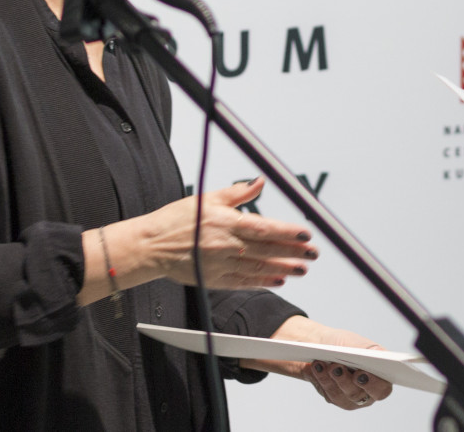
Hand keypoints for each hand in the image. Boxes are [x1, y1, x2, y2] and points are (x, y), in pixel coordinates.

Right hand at [140, 180, 317, 289]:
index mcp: (226, 223)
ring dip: (283, 269)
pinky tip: (278, 279)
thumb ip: (237, 193)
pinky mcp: (214, 279)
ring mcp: (221, 264)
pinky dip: (262, 282)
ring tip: (302, 269)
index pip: (264, 228)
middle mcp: (226, 245)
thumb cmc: (177, 219)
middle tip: (312, 253)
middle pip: (267, 249)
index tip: (306, 233)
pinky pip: (243, 281)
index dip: (287, 232)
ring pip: (259, 268)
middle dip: (293, 252)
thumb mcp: (207, 199)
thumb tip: (259, 182)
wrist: (151, 245)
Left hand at [242, 316, 394, 410]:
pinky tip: (317, 369)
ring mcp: (351, 395)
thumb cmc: (332, 340)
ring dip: (333, 381)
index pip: (387, 384)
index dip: (379, 383)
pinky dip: (323, 383)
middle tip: (338, 366)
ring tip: (324, 364)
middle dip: (349, 380)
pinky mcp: (333, 397)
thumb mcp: (351, 342)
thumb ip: (368, 353)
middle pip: (367, 396)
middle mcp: (368, 386)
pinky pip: (331, 397)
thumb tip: (381, 362)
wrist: (309, 344)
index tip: (364, 373)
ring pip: (347, 399)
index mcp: (380, 369)